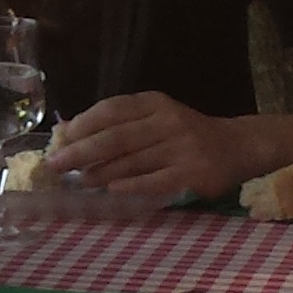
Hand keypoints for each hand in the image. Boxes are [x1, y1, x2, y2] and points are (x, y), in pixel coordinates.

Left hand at [47, 92, 264, 202]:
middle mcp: (168, 121)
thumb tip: (67, 132)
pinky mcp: (192, 173)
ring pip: (130, 161)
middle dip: (80, 152)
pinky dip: (129, 186)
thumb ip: (118, 123)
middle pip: (115, 137)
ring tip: (78, 180)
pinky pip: (153, 181)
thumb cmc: (185, 134)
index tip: (60, 139)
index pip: (111, 110)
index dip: (83, 124)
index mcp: (155, 103)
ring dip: (99, 172)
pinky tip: (110, 189)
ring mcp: (182, 148)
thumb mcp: (154, 118)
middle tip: (55, 165)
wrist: (237, 147)